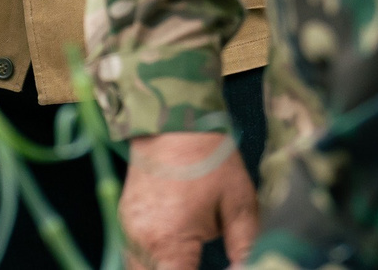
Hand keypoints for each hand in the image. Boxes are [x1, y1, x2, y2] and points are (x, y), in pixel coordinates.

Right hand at [119, 132, 257, 269]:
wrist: (175, 122)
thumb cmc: (210, 160)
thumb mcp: (240, 204)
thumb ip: (245, 248)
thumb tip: (252, 269)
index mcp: (169, 241)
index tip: (208, 268)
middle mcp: (142, 240)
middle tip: (199, 262)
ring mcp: (129, 229)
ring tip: (189, 260)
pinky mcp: (125, 219)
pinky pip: (133, 255)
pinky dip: (152, 262)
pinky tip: (173, 252)